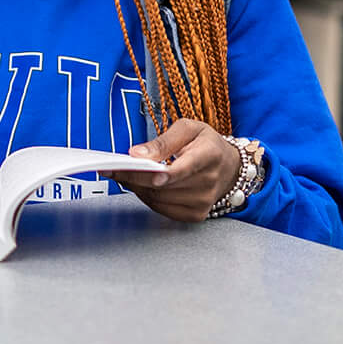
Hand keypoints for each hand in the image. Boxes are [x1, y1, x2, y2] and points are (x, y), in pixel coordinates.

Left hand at [121, 120, 238, 223]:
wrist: (229, 166)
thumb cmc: (207, 144)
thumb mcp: (188, 129)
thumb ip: (163, 141)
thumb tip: (137, 153)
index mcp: (209, 155)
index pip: (181, 169)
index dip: (158, 173)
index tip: (137, 168)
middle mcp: (208, 182)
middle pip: (162, 186)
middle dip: (133, 177)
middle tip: (113, 168)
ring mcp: (203, 201)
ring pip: (158, 199)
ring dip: (137, 187)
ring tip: (124, 174)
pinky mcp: (196, 214)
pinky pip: (162, 209)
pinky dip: (147, 197)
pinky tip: (141, 186)